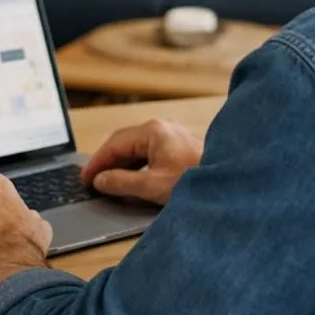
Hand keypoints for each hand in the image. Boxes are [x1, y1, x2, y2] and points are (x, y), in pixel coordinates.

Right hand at [80, 119, 203, 206]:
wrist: (230, 183)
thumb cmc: (195, 182)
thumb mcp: (152, 186)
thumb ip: (122, 183)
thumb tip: (100, 181)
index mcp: (153, 131)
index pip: (114, 144)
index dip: (97, 162)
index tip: (85, 178)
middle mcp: (161, 128)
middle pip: (124, 143)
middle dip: (107, 162)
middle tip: (92, 181)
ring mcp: (171, 135)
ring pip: (136, 148)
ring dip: (121, 164)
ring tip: (108, 182)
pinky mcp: (179, 147)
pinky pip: (149, 152)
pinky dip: (136, 165)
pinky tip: (132, 179)